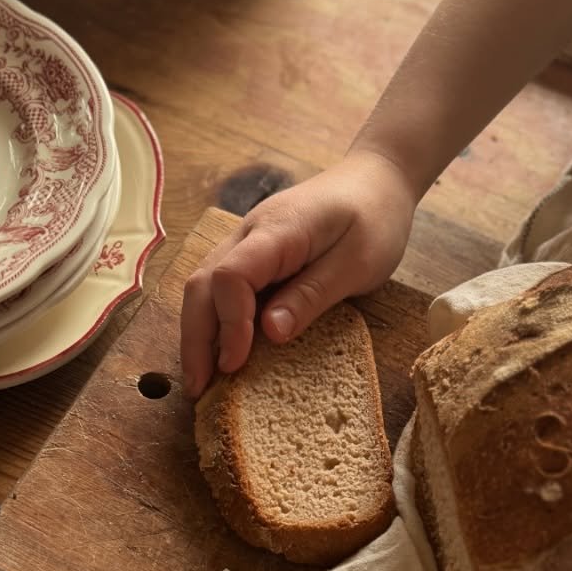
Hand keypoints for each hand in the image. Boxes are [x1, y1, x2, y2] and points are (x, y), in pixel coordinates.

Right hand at [180, 150, 416, 397]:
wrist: (376, 180)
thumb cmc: (374, 219)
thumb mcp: (357, 263)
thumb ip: (312, 295)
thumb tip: (269, 333)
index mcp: (278, 231)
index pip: (230, 276)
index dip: (228, 324)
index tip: (236, 364)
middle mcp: (248, 233)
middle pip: (200, 284)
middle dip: (195, 340)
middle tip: (200, 390)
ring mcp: (245, 242)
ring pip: (202, 287)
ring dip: (198, 334)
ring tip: (202, 381)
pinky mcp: (251, 254)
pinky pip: (219, 288)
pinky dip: (214, 321)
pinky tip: (220, 352)